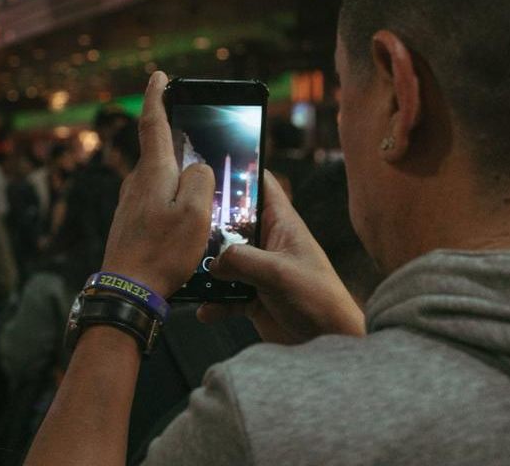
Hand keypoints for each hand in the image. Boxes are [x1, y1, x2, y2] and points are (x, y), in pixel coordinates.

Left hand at [100, 72, 214, 297]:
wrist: (128, 289)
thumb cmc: (162, 253)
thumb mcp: (194, 214)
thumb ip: (200, 180)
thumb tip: (197, 167)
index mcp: (152, 172)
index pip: (153, 123)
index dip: (157, 97)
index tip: (159, 76)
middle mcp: (136, 181)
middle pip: (160, 151)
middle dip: (179, 143)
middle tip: (201, 140)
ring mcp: (130, 201)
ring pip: (160, 178)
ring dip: (179, 177)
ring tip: (203, 191)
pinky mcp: (130, 220)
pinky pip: (156, 199)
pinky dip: (172, 199)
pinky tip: (186, 217)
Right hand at [197, 171, 365, 343]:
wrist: (328, 342)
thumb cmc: (318, 299)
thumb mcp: (279, 273)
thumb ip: (242, 260)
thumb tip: (211, 262)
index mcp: (281, 224)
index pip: (261, 185)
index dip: (239, 172)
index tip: (208, 168)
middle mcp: (267, 242)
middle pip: (231, 222)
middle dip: (207, 225)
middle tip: (181, 224)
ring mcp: (257, 269)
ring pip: (222, 260)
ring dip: (205, 270)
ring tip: (186, 273)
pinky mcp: (251, 296)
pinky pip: (223, 295)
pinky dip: (212, 303)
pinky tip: (204, 310)